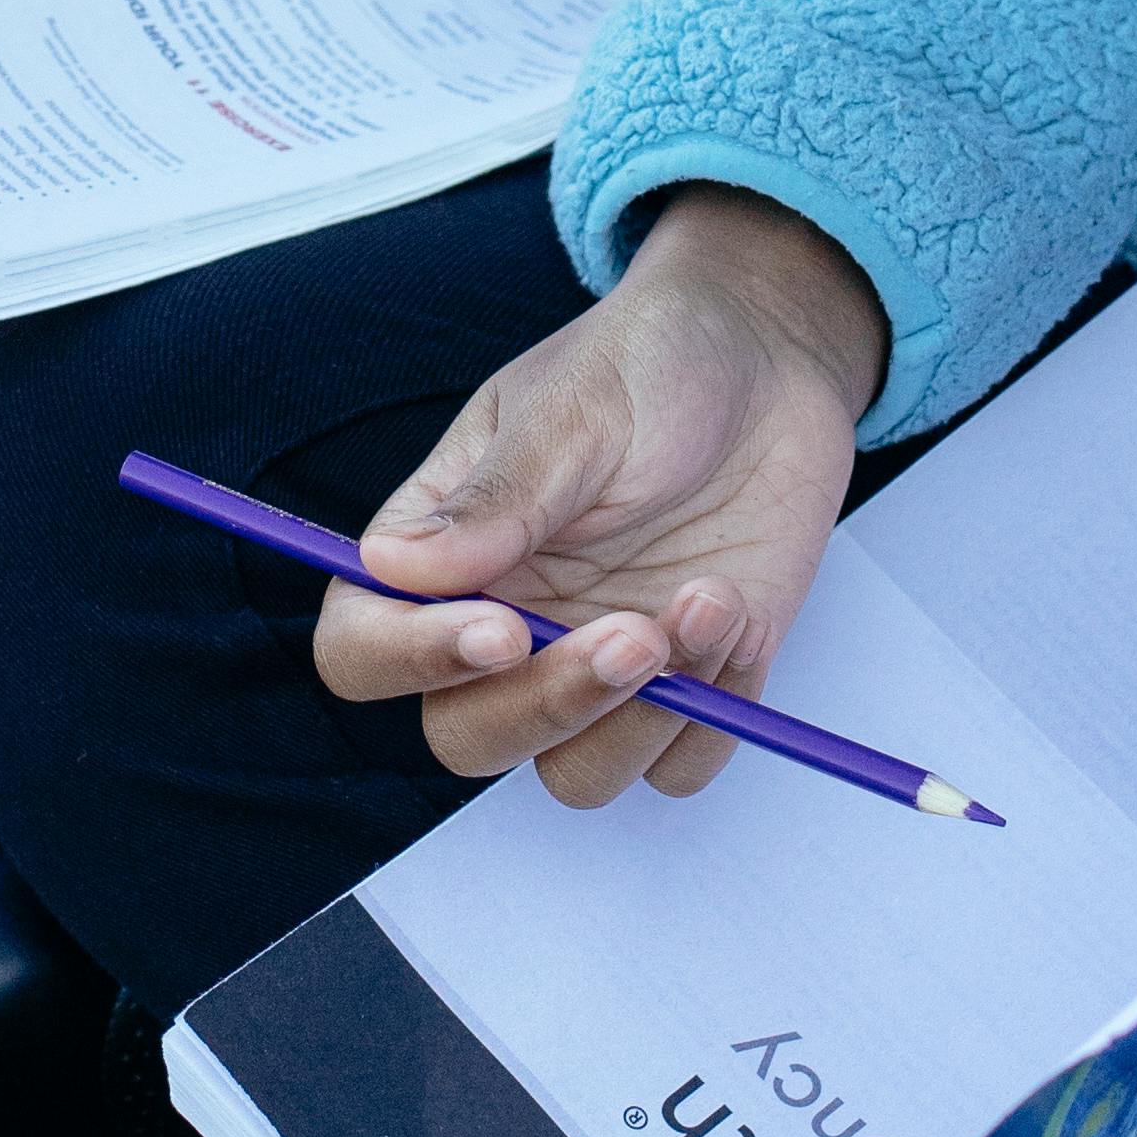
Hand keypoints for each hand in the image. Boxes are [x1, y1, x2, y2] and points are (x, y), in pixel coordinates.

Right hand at [312, 189, 890, 811]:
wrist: (773, 359)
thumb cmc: (653, 362)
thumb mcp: (576, 406)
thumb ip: (498, 496)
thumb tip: (392, 566)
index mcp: (444, 551)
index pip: (363, 647)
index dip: (412, 661)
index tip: (502, 630)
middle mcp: (507, 626)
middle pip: (469, 739)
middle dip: (551, 705)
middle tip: (636, 636)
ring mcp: (594, 666)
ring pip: (579, 776)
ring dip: (646, 716)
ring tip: (711, 601)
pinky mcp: (687, 690)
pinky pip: (680, 769)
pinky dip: (714, 716)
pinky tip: (738, 615)